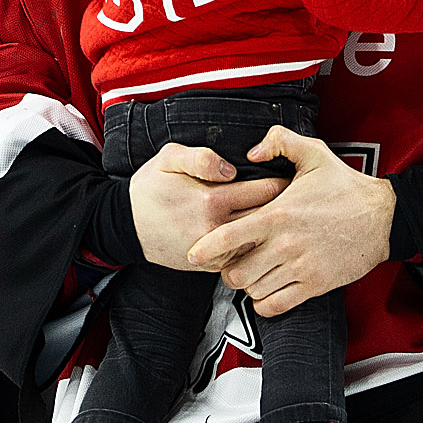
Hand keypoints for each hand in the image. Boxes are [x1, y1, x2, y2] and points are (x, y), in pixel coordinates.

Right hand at [128, 142, 286, 269]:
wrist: (126, 226)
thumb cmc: (150, 188)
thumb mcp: (169, 157)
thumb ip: (201, 157)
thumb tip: (230, 169)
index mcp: (211, 200)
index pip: (265, 191)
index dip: (282, 181)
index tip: (292, 175)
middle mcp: (216, 230)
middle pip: (269, 219)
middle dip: (284, 206)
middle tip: (296, 195)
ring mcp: (214, 251)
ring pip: (259, 242)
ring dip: (272, 230)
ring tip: (284, 216)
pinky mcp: (210, 265)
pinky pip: (243, 257)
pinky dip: (254, 246)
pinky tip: (259, 233)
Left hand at [186, 125, 395, 316]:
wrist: (383, 217)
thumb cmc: (346, 186)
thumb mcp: (313, 152)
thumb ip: (278, 140)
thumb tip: (251, 154)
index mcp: (278, 214)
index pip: (229, 237)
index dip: (205, 248)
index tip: (194, 253)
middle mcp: (285, 245)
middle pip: (235, 272)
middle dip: (228, 268)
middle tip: (234, 259)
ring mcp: (300, 268)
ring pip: (253, 291)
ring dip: (248, 284)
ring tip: (254, 271)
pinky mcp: (314, 286)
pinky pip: (276, 306)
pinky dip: (265, 302)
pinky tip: (268, 288)